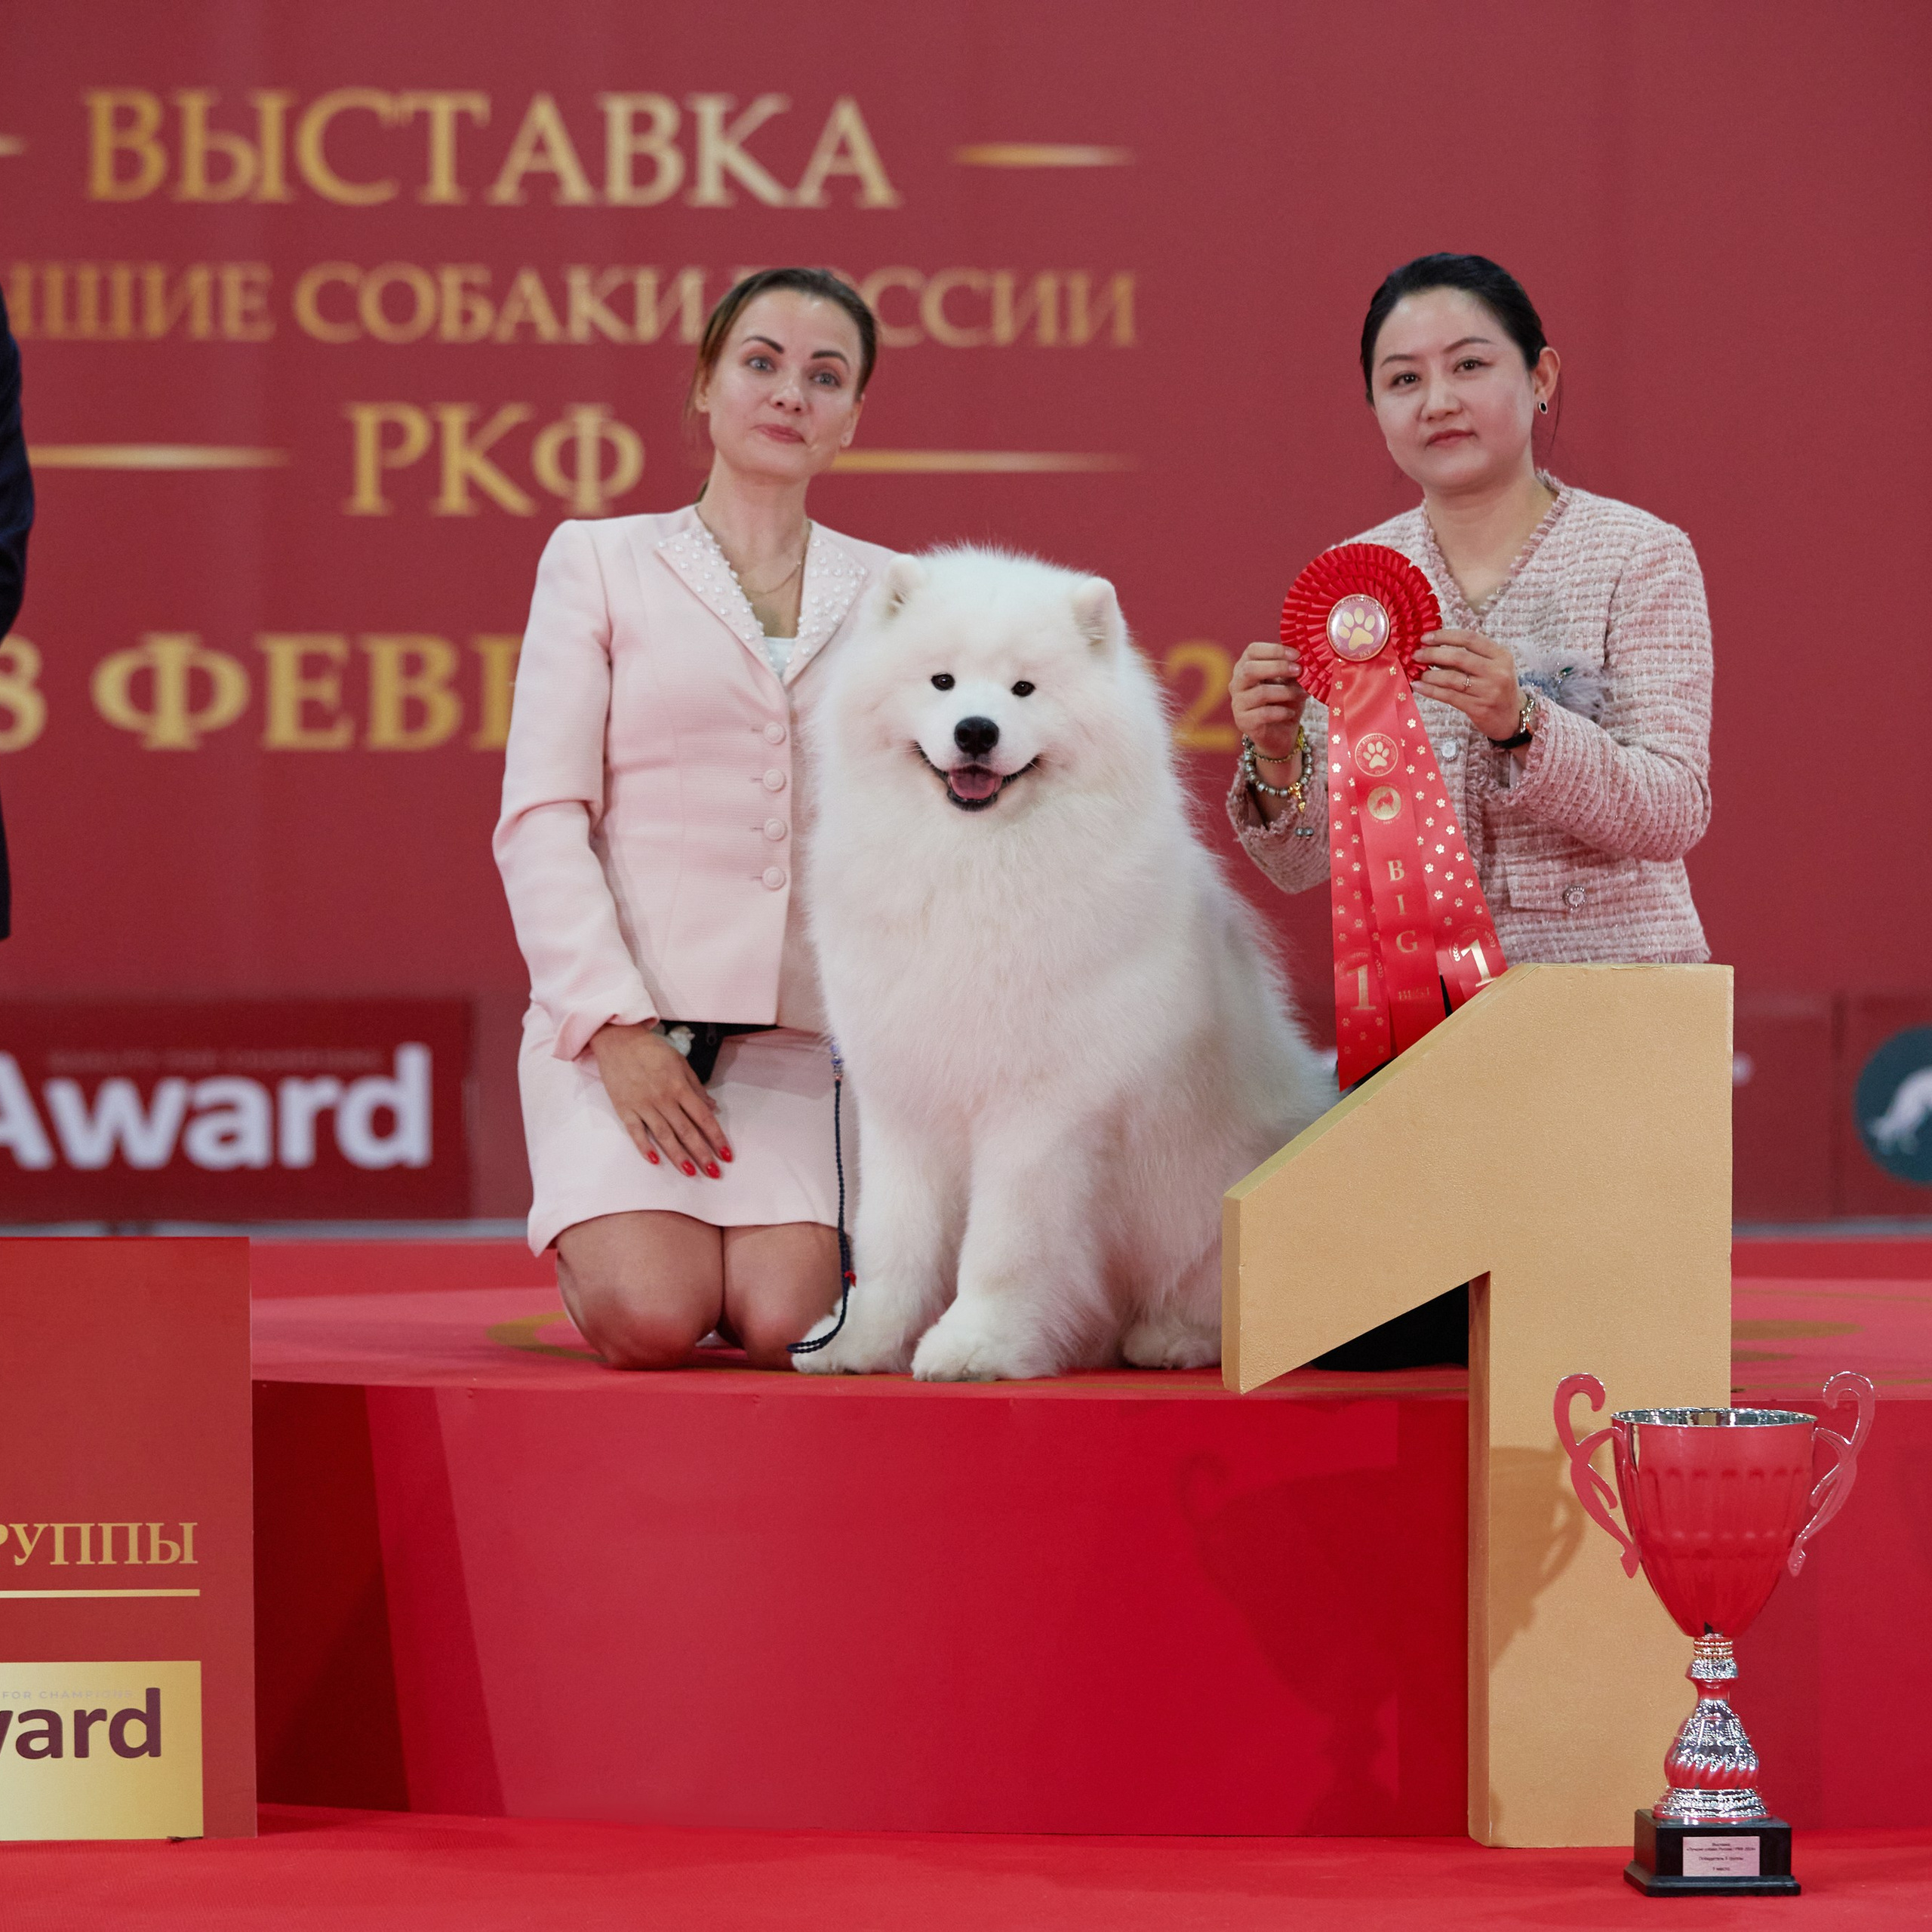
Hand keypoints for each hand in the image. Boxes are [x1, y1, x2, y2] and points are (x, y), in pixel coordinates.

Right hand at [590, 1023, 731, 1177]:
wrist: (618, 1040)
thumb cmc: (652, 1051)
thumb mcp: (680, 1063)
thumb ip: (696, 1087)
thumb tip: (713, 1108)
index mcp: (679, 1086)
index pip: (703, 1117)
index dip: (716, 1137)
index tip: (726, 1154)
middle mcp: (663, 1098)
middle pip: (686, 1131)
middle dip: (702, 1154)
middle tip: (714, 1173)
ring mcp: (642, 1105)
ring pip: (664, 1135)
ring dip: (678, 1156)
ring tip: (691, 1173)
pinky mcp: (624, 1109)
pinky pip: (635, 1132)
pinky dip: (645, 1147)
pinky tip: (655, 1161)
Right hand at [1229, 639, 1308, 762]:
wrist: (1280, 733)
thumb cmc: (1285, 702)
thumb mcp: (1291, 682)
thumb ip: (1292, 669)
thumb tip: (1305, 658)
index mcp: (1246, 667)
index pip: (1252, 650)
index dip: (1275, 650)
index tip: (1297, 654)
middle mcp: (1237, 683)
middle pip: (1251, 669)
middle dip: (1278, 667)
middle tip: (1299, 670)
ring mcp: (1238, 703)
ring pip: (1260, 692)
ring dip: (1286, 692)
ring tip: (1303, 694)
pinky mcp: (1243, 722)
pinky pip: (1263, 714)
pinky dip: (1281, 712)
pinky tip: (1291, 713)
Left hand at [1412, 628, 1520, 740]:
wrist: (1512, 718)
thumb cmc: (1496, 688)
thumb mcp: (1491, 668)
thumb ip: (1467, 657)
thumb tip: (1432, 648)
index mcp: (1501, 655)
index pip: (1470, 639)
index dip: (1445, 636)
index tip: (1425, 638)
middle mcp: (1498, 672)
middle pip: (1459, 657)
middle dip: (1433, 654)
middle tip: (1417, 655)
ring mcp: (1489, 691)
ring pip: (1452, 678)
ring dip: (1430, 674)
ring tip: (1418, 673)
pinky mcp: (1479, 708)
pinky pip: (1449, 697)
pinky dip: (1431, 691)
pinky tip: (1419, 687)